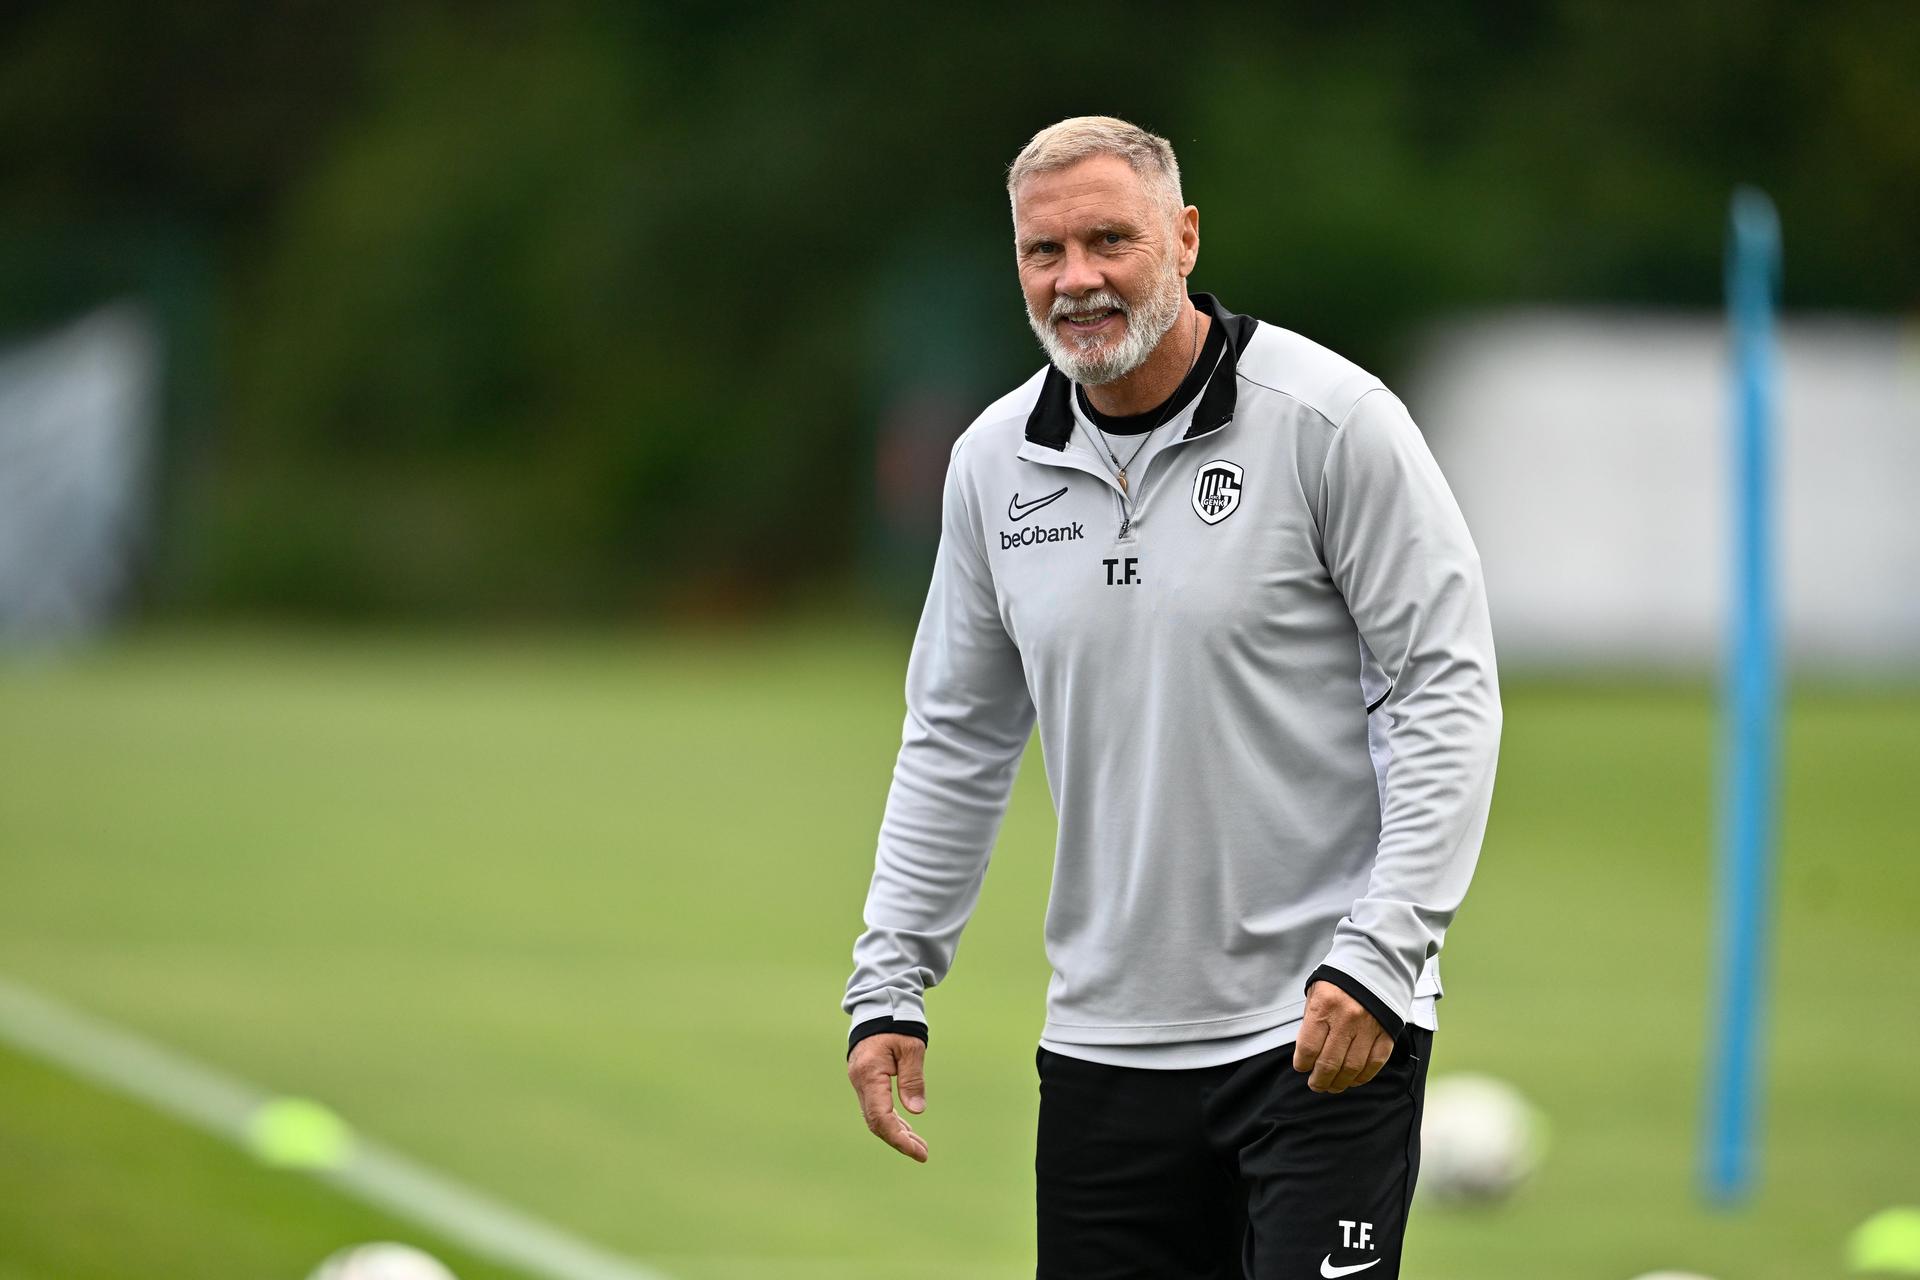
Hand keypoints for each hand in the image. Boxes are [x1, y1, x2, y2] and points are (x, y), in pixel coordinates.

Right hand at [847, 1033, 929, 1161]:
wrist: (879, 1004)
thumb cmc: (898, 1023)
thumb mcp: (912, 1048)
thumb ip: (913, 1080)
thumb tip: (915, 1112)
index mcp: (870, 1073)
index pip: (880, 1117)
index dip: (899, 1138)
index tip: (919, 1152)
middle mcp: (860, 1081)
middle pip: (876, 1122)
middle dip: (899, 1140)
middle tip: (923, 1153)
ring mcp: (860, 1081)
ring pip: (875, 1116)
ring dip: (896, 1131)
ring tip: (919, 1145)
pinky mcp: (865, 1079)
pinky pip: (876, 1106)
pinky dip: (891, 1119)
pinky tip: (906, 1127)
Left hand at [1292, 981, 1392, 1093]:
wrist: (1375, 966)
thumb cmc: (1340, 981)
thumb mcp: (1317, 992)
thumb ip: (1312, 1021)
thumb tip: (1307, 1053)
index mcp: (1324, 1006)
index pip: (1308, 1047)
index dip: (1302, 1063)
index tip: (1301, 1068)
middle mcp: (1347, 1018)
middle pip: (1329, 1063)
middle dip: (1319, 1080)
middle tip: (1315, 1085)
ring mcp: (1369, 1027)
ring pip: (1352, 1068)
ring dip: (1339, 1083)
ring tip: (1332, 1086)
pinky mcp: (1387, 1033)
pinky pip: (1374, 1064)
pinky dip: (1362, 1077)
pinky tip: (1353, 1080)